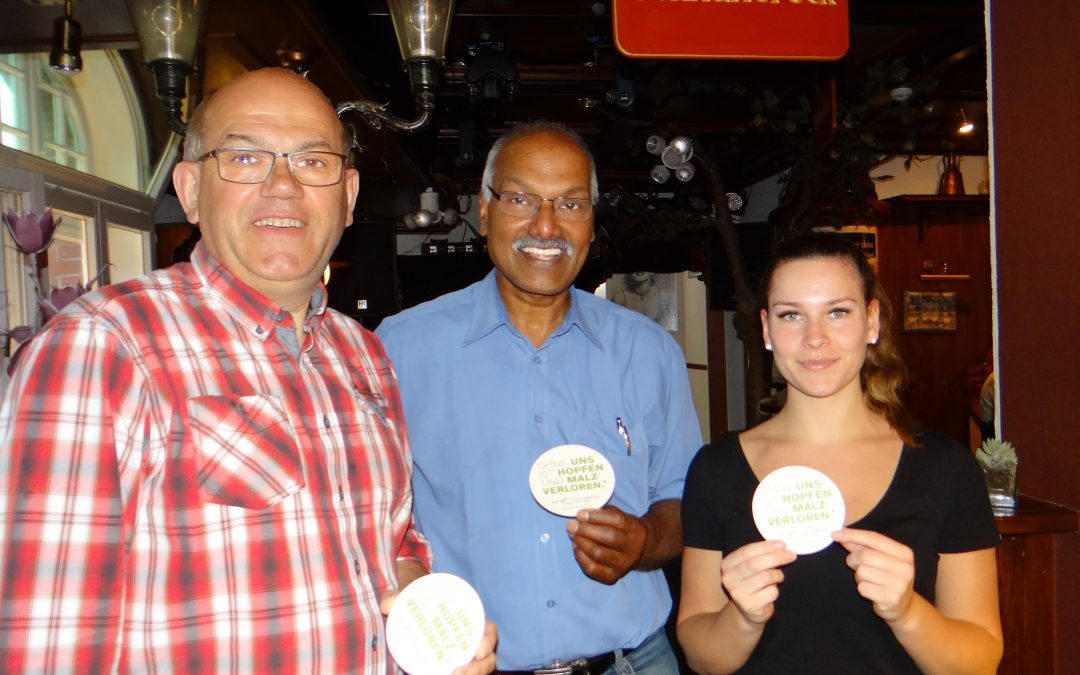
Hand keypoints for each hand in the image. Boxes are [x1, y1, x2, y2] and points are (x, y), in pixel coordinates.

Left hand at [381, 589, 498, 674]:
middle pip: (487, 657)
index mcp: (469, 618)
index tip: (479, 652)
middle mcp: (470, 639)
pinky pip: (463, 672)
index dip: (488, 641)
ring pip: (477, 669)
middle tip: (458, 673)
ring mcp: (462, 655)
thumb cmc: (416, 601)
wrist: (410, 611)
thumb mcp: (405, 596)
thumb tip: (387, 605)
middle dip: (478, 669)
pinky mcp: (452, 666)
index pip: (489, 631)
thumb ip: (396, 598)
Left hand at [567, 506, 646, 584]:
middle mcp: (631, 548)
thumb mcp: (620, 516)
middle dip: (586, 530)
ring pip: (599, 554)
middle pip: (608, 537)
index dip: (597, 516)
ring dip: (582, 543)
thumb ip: (603, 513)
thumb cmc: (623, 529)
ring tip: (572, 534)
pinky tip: (576, 547)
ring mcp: (622, 564)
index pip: (617, 520)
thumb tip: (582, 515)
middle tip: (572, 525)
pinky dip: (581, 557)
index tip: (581, 514)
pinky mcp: (612, 576)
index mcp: (634, 529)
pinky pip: (592, 569)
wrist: (639, 551)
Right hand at [719, 540, 796, 625]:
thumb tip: (781, 546)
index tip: (782, 545)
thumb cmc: (753, 582)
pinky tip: (771, 591)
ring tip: (779, 576)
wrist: (749, 609)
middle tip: (791, 555)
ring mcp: (737, 593)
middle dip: (776, 558)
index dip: (766, 547)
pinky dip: (776, 590)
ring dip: (778, 575)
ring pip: (765, 578)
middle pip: (755, 564)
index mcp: (728, 564)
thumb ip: (760, 555)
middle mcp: (728, 578)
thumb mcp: (751, 566)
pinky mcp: (749, 606)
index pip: (747, 551)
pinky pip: (770, 593)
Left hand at [832, 528, 915, 623]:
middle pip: (865, 555)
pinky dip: (862, 588)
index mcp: (904, 553)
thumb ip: (862, 546)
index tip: (835, 534)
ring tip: (869, 580)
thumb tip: (841, 534)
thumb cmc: (888, 578)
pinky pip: (863, 588)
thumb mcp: (881, 559)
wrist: (904, 607)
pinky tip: (872, 591)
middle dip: (853, 559)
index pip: (874, 537)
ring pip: (862, 572)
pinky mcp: (891, 598)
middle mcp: (904, 567)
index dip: (853, 535)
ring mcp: (899, 584)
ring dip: (858, 576)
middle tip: (854, 564)